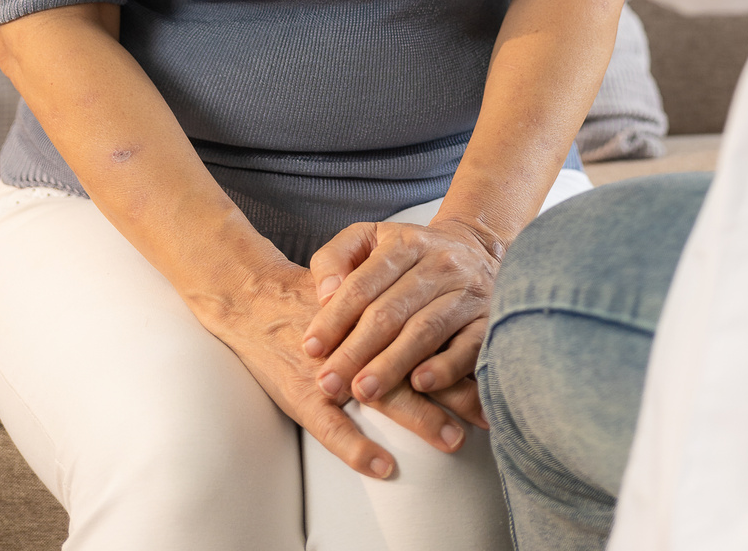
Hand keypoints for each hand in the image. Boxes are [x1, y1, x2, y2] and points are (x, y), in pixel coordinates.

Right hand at [191, 252, 474, 474]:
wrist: (255, 299)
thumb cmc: (312, 297)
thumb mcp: (352, 281)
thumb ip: (390, 291)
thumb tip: (444, 304)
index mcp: (371, 309)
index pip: (423, 328)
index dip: (458, 350)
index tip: (492, 368)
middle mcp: (355, 338)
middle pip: (413, 362)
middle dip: (452, 389)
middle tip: (485, 412)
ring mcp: (329, 368)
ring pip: (380, 394)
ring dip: (419, 417)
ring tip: (453, 438)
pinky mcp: (302, 393)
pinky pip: (331, 427)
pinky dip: (356, 448)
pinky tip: (383, 466)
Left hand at [302, 216, 502, 423]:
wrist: (476, 248)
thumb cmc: (409, 254)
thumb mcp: (369, 238)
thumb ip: (336, 257)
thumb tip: (324, 294)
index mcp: (404, 244)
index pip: (363, 283)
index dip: (334, 318)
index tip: (311, 348)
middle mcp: (439, 265)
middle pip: (391, 311)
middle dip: (356, 351)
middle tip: (329, 383)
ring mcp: (466, 293)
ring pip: (425, 330)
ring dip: (392, 365)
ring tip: (363, 391)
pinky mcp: (488, 320)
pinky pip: (468, 347)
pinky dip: (445, 368)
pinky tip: (419, 385)